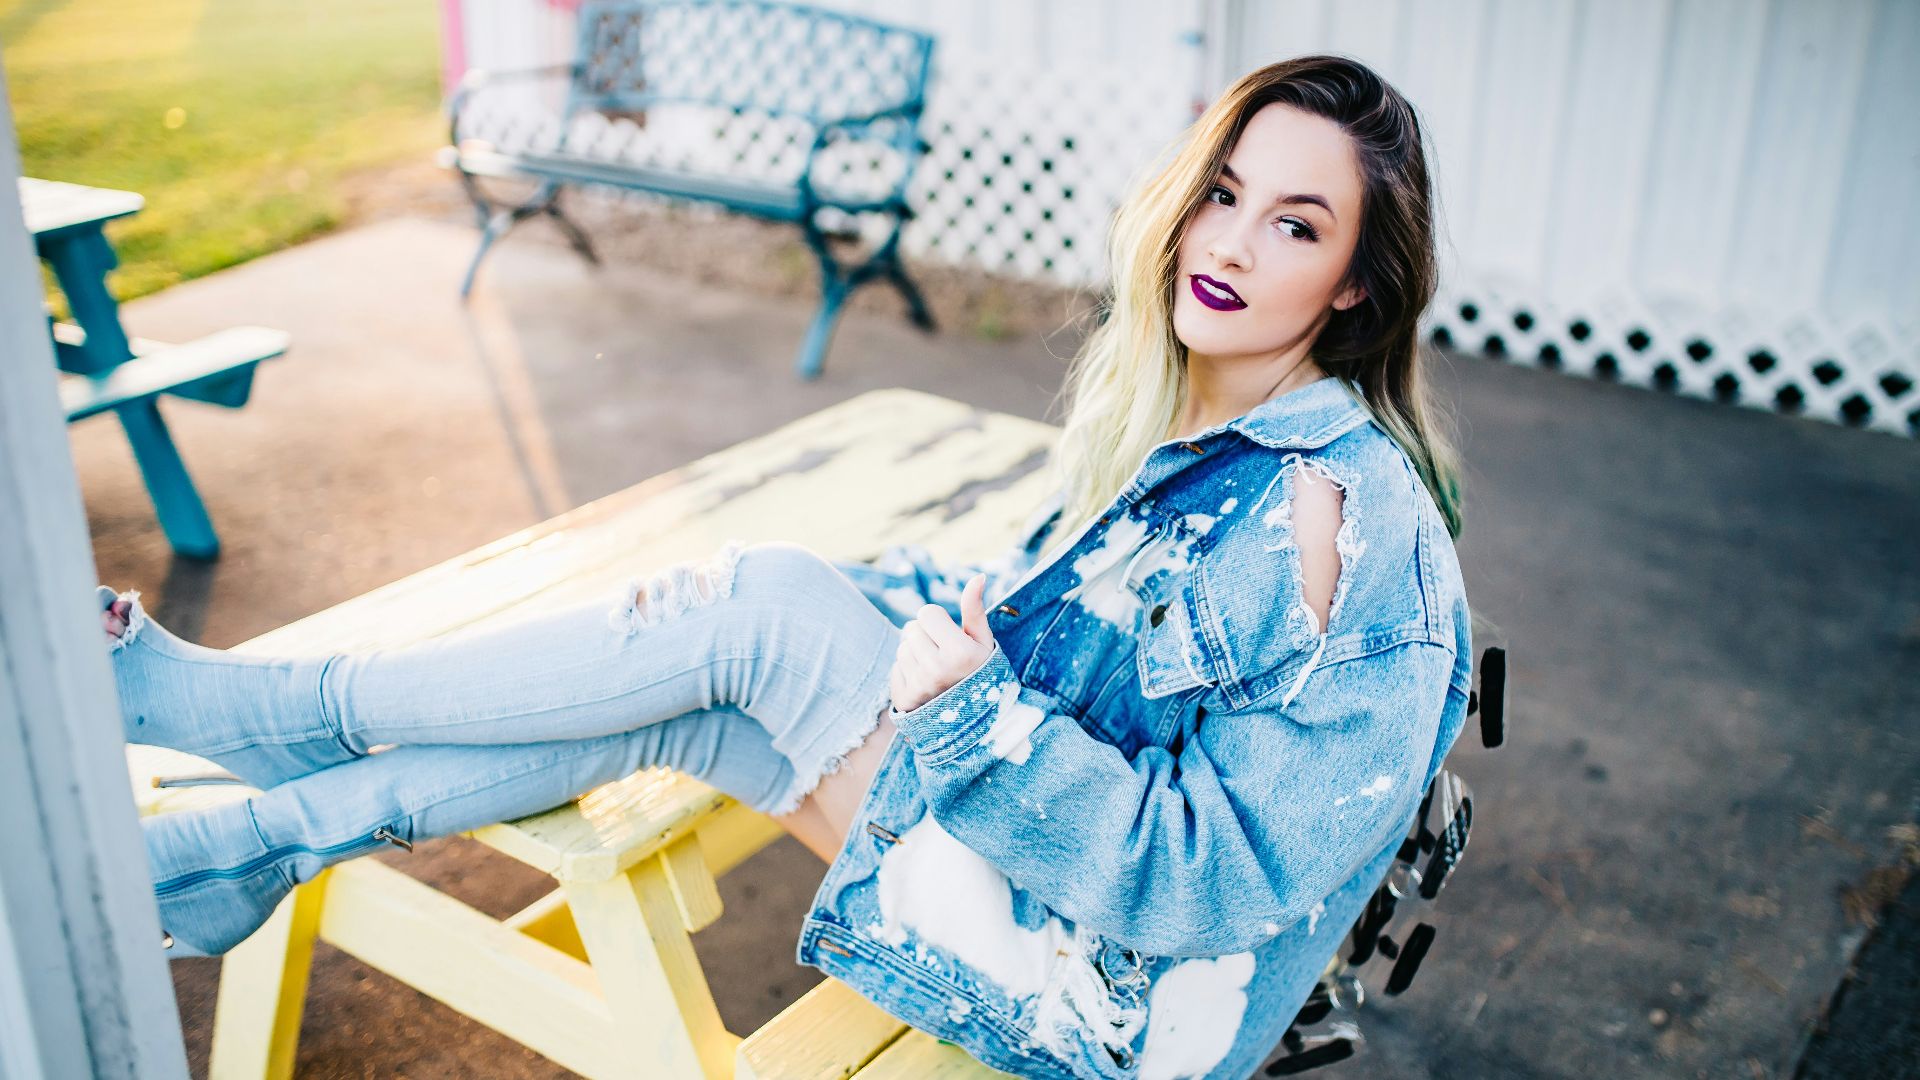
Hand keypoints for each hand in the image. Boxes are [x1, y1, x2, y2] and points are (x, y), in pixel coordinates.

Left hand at [888, 573, 996, 713]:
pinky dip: (907, 672)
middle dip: (926, 636)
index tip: (952, 638)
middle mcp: (936, 669)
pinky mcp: (904, 699)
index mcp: (959, 652)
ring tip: (936, 670)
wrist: (976, 720)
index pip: (927, 612)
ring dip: (916, 654)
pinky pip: (895, 668)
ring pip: (902, 648)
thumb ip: (975, 609)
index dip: (939, 622)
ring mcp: (918, 686)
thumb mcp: (983, 642)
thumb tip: (978, 576)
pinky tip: (925, 684)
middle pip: (911, 628)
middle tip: (943, 655)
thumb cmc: (981, 672)